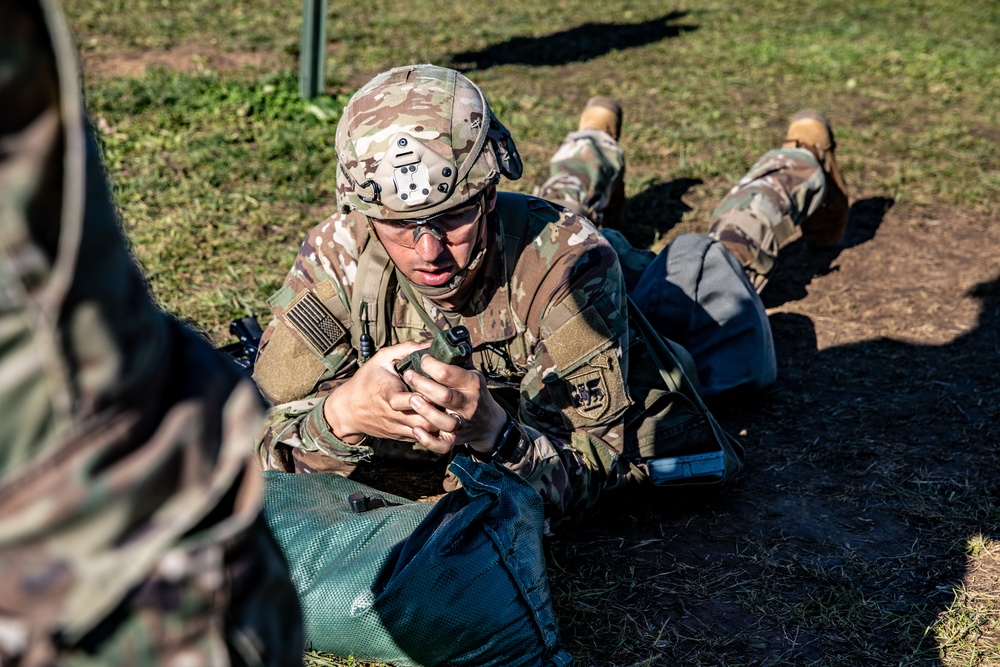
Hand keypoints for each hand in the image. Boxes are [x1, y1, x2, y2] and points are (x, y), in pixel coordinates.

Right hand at [322, 341, 439, 443]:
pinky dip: (433, 429)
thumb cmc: (366, 380)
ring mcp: (397, 428)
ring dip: (439, 420)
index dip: (426, 392)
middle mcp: (393, 415)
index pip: (412, 399)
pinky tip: (439, 416)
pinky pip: (421, 437)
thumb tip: (430, 344)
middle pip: (424, 419)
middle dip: (439, 409)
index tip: (435, 383)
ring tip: (447, 406)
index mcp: (388, 394)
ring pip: (426, 431)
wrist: (347, 410)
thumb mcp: (382, 359)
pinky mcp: (399, 436)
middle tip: (449, 397)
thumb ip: (406, 349)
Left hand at [401, 355, 508, 456]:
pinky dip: (428, 440)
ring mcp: (462, 423)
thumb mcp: (472, 373)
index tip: (422, 359)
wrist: (489, 423)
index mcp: (472, 383)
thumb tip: (446, 338)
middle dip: (423, 384)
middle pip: (445, 395)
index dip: (432, 364)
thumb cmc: (474, 392)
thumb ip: (458, 359)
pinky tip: (416, 429)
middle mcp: (468, 404)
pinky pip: (442, 445)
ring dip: (425, 411)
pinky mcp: (455, 440)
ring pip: (444, 421)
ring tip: (410, 399)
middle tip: (408, 374)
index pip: (450, 373)